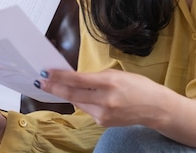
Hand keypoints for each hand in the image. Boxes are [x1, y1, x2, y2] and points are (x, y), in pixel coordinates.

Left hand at [37, 69, 195, 147]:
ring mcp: (103, 114)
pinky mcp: (102, 122)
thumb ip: (96, 76)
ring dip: (67, 93)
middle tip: (40, 81)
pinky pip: (87, 109)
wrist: (155, 108)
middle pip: (73, 93)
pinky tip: (81, 95)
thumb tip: (75, 77)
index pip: (78, 79)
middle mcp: (105, 100)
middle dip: (54, 86)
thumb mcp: (118, 74)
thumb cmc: (138, 86)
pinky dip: (81, 101)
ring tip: (54, 84)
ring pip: (78, 102)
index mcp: (109, 83)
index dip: (60, 76)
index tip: (46, 72)